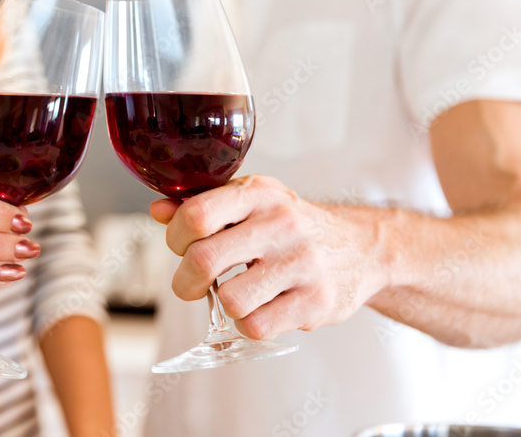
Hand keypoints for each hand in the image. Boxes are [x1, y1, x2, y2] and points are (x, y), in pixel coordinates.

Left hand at [150, 175, 387, 339]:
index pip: (196, 215)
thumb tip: (157, 211)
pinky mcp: (317, 301)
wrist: (362, 247)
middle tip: (191, 285)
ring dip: (222, 305)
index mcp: (258, 193)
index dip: (175, 237)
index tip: (182, 246)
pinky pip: (256, 326)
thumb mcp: (251, 201)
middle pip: (204, 260)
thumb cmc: (292, 224)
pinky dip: (249, 324)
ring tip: (235, 294)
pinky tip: (260, 309)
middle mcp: (281, 224)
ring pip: (229, 300)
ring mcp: (302, 263)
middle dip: (185, 280)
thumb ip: (202, 205)